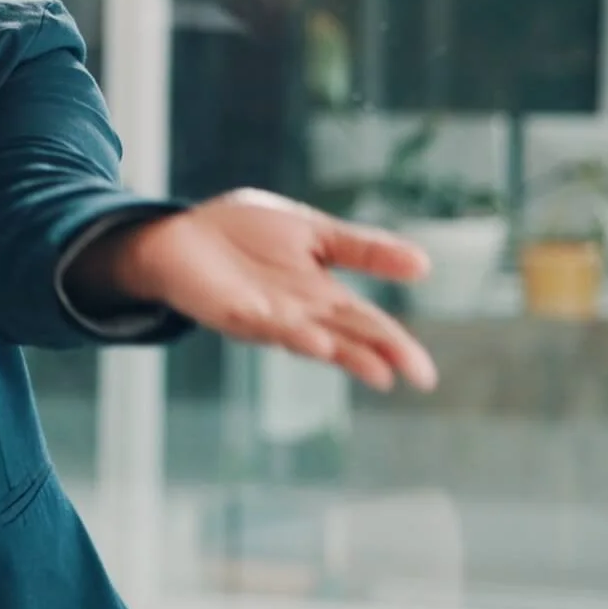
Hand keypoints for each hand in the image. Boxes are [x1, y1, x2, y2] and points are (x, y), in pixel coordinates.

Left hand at [86, 190, 438, 391]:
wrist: (182, 234)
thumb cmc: (246, 235)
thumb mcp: (315, 232)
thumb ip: (363, 249)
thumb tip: (425, 264)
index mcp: (322, 296)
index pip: (367, 325)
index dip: (396, 346)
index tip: (424, 374)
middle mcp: (298, 314)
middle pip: (348, 336)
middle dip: (381, 355)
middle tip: (417, 376)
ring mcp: (265, 316)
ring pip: (309, 337)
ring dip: (340, 351)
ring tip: (376, 370)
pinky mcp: (230, 310)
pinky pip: (262, 324)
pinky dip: (289, 332)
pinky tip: (313, 339)